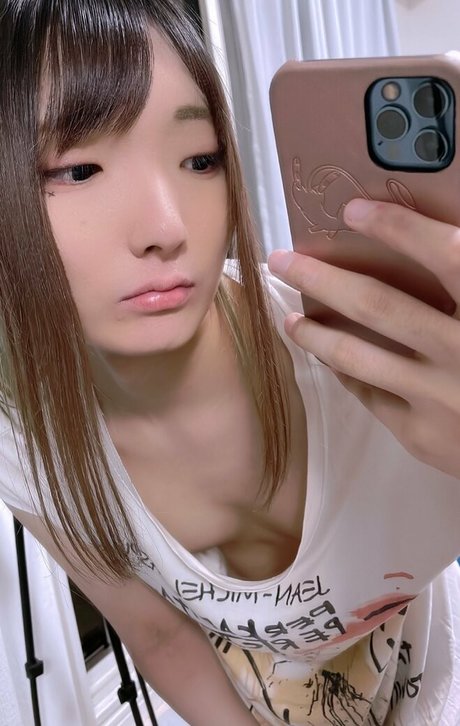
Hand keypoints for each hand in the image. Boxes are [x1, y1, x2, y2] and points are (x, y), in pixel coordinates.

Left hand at [268, 198, 459, 478]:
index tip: (353, 210)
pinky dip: (343, 371)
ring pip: (358, 357)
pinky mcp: (421, 435)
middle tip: (281, 260)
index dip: (399, 228)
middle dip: (322, 278)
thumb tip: (442, 244)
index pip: (446, 255)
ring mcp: (438, 397)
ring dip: (316, 333)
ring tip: (288, 318)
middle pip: (379, 306)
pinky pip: (368, 394)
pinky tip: (326, 355)